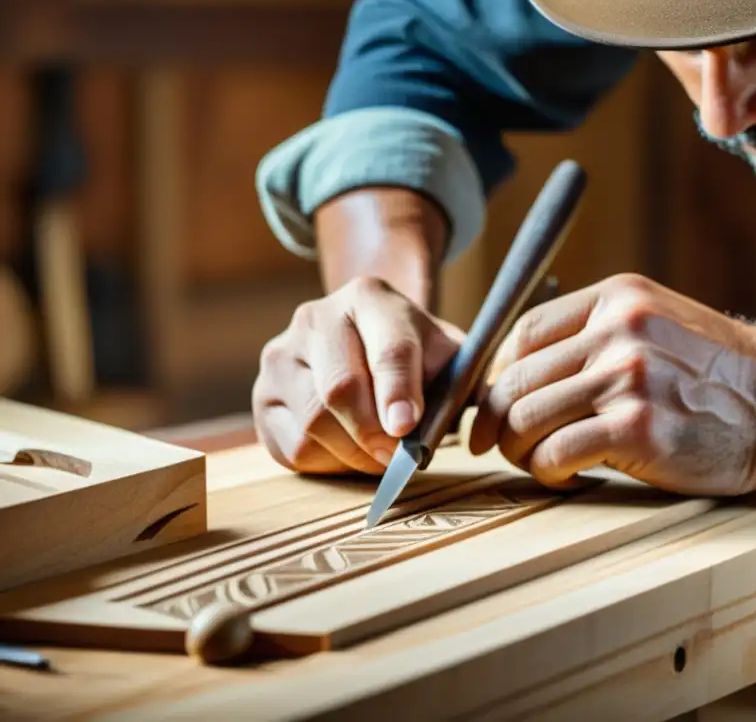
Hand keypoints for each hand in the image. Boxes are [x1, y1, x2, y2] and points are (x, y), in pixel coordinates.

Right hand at [253, 276, 462, 474]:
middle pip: (340, 390)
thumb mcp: (447, 354)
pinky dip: (328, 461)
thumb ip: (467, 379)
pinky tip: (350, 450)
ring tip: (381, 455)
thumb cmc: (416, 356)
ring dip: (355, 453)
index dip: (398, 391)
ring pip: (314, 423)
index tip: (406, 427)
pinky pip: (292, 446)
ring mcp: (280, 356)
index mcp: (369, 298)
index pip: (387, 349)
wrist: (362, 340)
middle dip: (374, 434)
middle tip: (400, 459)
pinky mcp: (263, 398)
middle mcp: (314, 318)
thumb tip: (488, 409)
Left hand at [468, 273, 755, 495]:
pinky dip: (547, 471)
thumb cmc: (716, 375)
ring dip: (519, 450)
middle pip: (514, 378)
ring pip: (525, 418)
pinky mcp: (637, 428)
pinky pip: (555, 453)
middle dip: (495, 420)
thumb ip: (594, 337)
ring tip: (540, 462)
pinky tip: (566, 476)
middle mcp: (616, 330)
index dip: (496, 375)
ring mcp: (627, 377)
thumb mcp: (656, 325)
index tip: (495, 404)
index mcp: (615, 298)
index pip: (522, 333)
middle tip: (499, 445)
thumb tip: (517, 376)